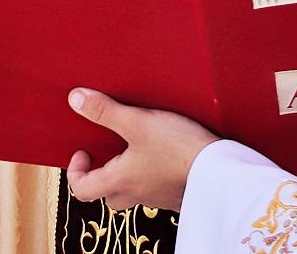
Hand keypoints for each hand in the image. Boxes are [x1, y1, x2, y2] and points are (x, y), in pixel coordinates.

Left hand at [65, 89, 218, 211]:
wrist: (221, 171)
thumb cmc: (179, 148)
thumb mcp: (138, 122)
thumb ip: (105, 112)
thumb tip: (75, 100)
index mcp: (121, 180)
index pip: (83, 190)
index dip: (75, 172)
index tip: (84, 151)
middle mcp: (137, 194)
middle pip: (107, 195)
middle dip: (102, 175)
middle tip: (108, 152)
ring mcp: (159, 197)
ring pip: (133, 192)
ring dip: (128, 175)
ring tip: (137, 148)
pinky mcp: (179, 194)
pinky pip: (157, 188)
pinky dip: (153, 175)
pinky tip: (165, 155)